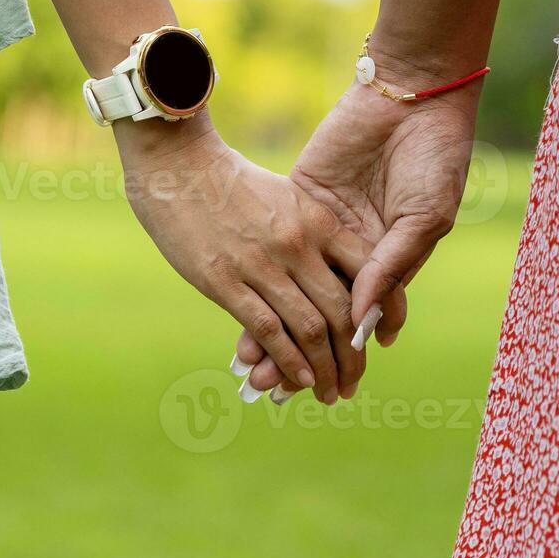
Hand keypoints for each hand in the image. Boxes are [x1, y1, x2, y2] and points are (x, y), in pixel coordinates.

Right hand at [115, 118, 377, 402]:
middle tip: (354, 383)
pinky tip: (299, 380)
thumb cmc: (231, 182)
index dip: (381, 314)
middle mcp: (299, 244)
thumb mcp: (287, 198)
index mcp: (319, 220)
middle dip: (353, 357)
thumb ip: (312, 234)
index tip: (381, 340)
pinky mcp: (225, 282)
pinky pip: (269, 331)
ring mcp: (263, 264)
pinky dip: (289, 362)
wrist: (177, 164)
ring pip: (311, 329)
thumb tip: (331, 276)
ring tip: (330, 393)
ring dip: (325, 370)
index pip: (370, 275)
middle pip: (344, 312)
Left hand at [233, 76, 478, 401]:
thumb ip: (392, 265)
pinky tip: (240, 314)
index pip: (360, 319)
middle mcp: (356, 249)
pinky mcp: (301, 199)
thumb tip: (361, 320)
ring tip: (250, 364)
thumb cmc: (435, 155)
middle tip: (274, 389)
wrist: (411, 92)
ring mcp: (326, 226)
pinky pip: (278, 249)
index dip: (340, 354)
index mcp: (390, 258)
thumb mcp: (425, 216)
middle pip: (321, 313)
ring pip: (294, 289)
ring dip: (273, 327)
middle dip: (299, 352)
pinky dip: (260, 282)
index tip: (322, 387)